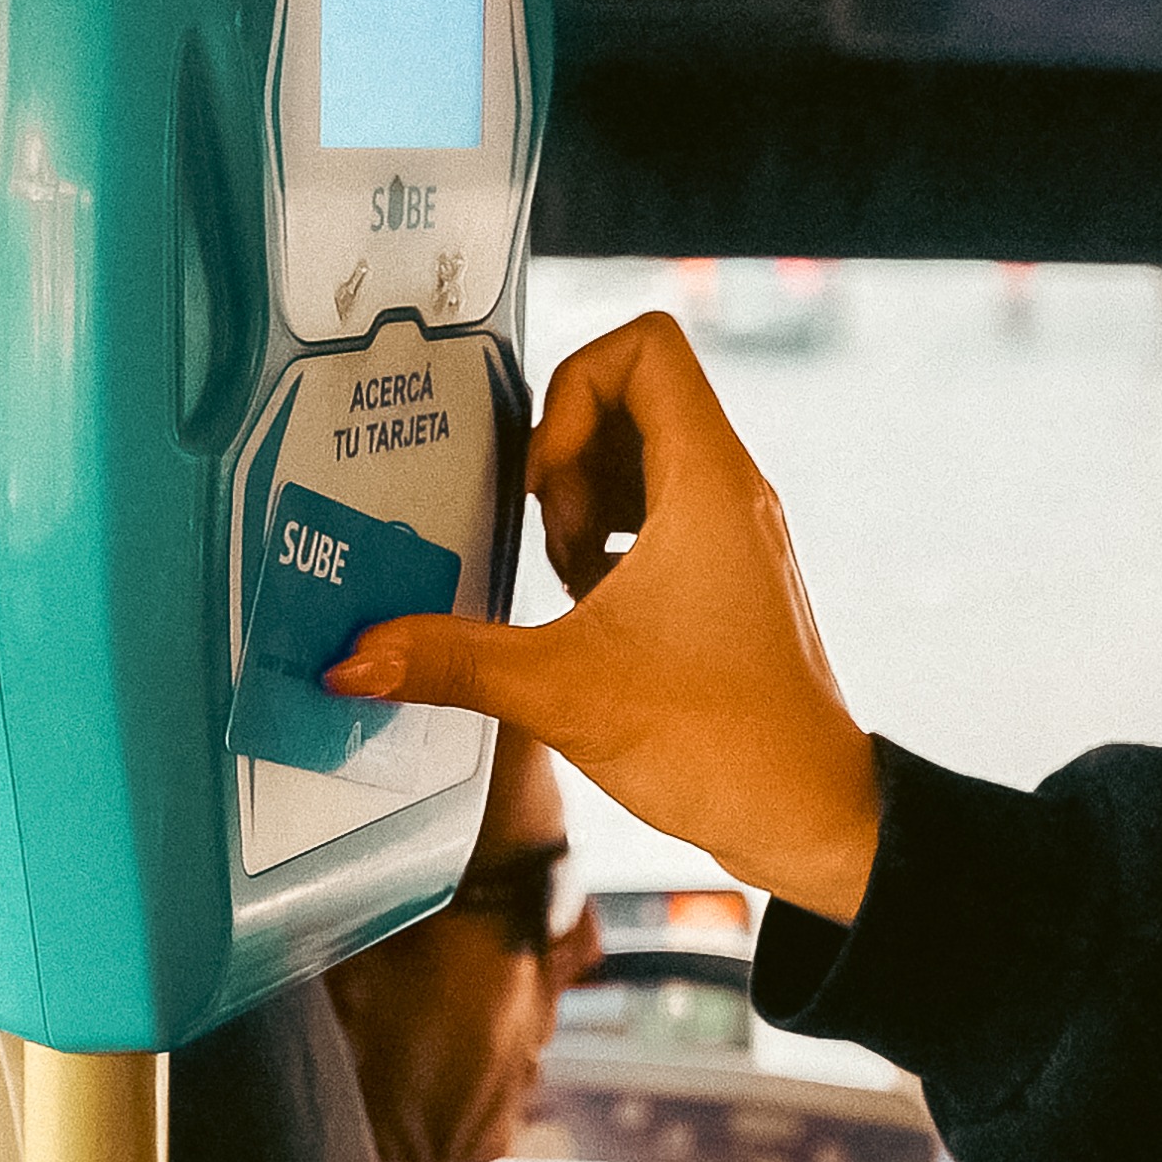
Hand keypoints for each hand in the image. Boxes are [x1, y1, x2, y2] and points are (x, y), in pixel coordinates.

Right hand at [328, 313, 879, 923]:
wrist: (810, 816)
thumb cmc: (722, 744)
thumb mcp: (563, 692)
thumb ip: (451, 661)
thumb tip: (351, 661)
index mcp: (709, 482)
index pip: (645, 345)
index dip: (573, 389)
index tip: (550, 481)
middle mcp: (731, 491)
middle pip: (633, 397)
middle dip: (567, 459)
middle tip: (554, 544)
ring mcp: (733, 532)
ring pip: (642, 457)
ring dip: (584, 505)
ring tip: (570, 584)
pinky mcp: (727, 575)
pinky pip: (657, 513)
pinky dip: (610, 544)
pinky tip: (589, 612)